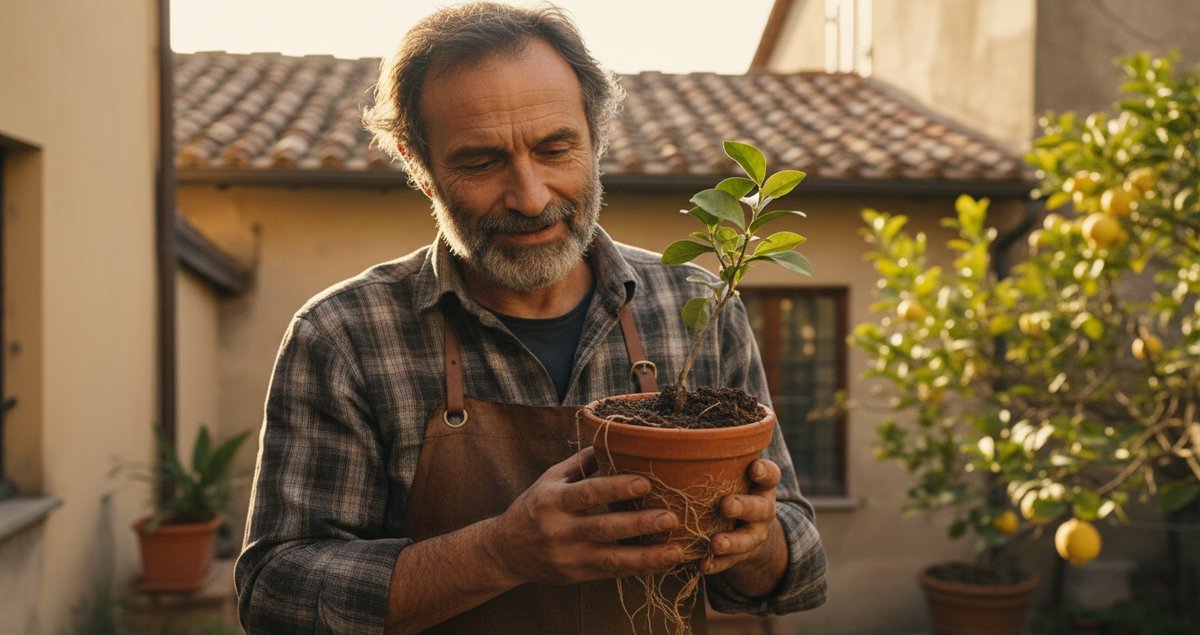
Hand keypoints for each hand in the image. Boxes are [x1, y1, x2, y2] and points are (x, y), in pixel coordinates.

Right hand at [485, 447, 684, 585]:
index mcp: (553, 501)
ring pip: (611, 558)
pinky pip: (612, 573)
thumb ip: (582, 462)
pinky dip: (639, 568)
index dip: (617, 488)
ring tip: (676, 551)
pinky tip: (663, 563)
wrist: (506, 551)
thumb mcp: (550, 479)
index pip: (588, 493)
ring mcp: (569, 557)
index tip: (646, 482)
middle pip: (604, 527)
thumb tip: (616, 438)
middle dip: (640, 524)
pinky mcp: (577, 576)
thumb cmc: (535, 506)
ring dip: (647, 556)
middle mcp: (559, 530)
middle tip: (672, 517)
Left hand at [702, 459, 783, 584]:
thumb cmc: (729, 486)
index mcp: (760, 483)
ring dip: (731, 541)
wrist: (747, 529)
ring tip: (715, 542)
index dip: (765, 472)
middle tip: (726, 505)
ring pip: (748, 538)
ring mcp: (754, 533)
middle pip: (760, 507)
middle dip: (744, 506)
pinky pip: (730, 562)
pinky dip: (717, 564)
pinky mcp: (741, 555)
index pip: (771, 475)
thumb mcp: (730, 469)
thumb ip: (715, 451)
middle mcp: (762, 507)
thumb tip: (679, 409)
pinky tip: (703, 565)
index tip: (754, 467)